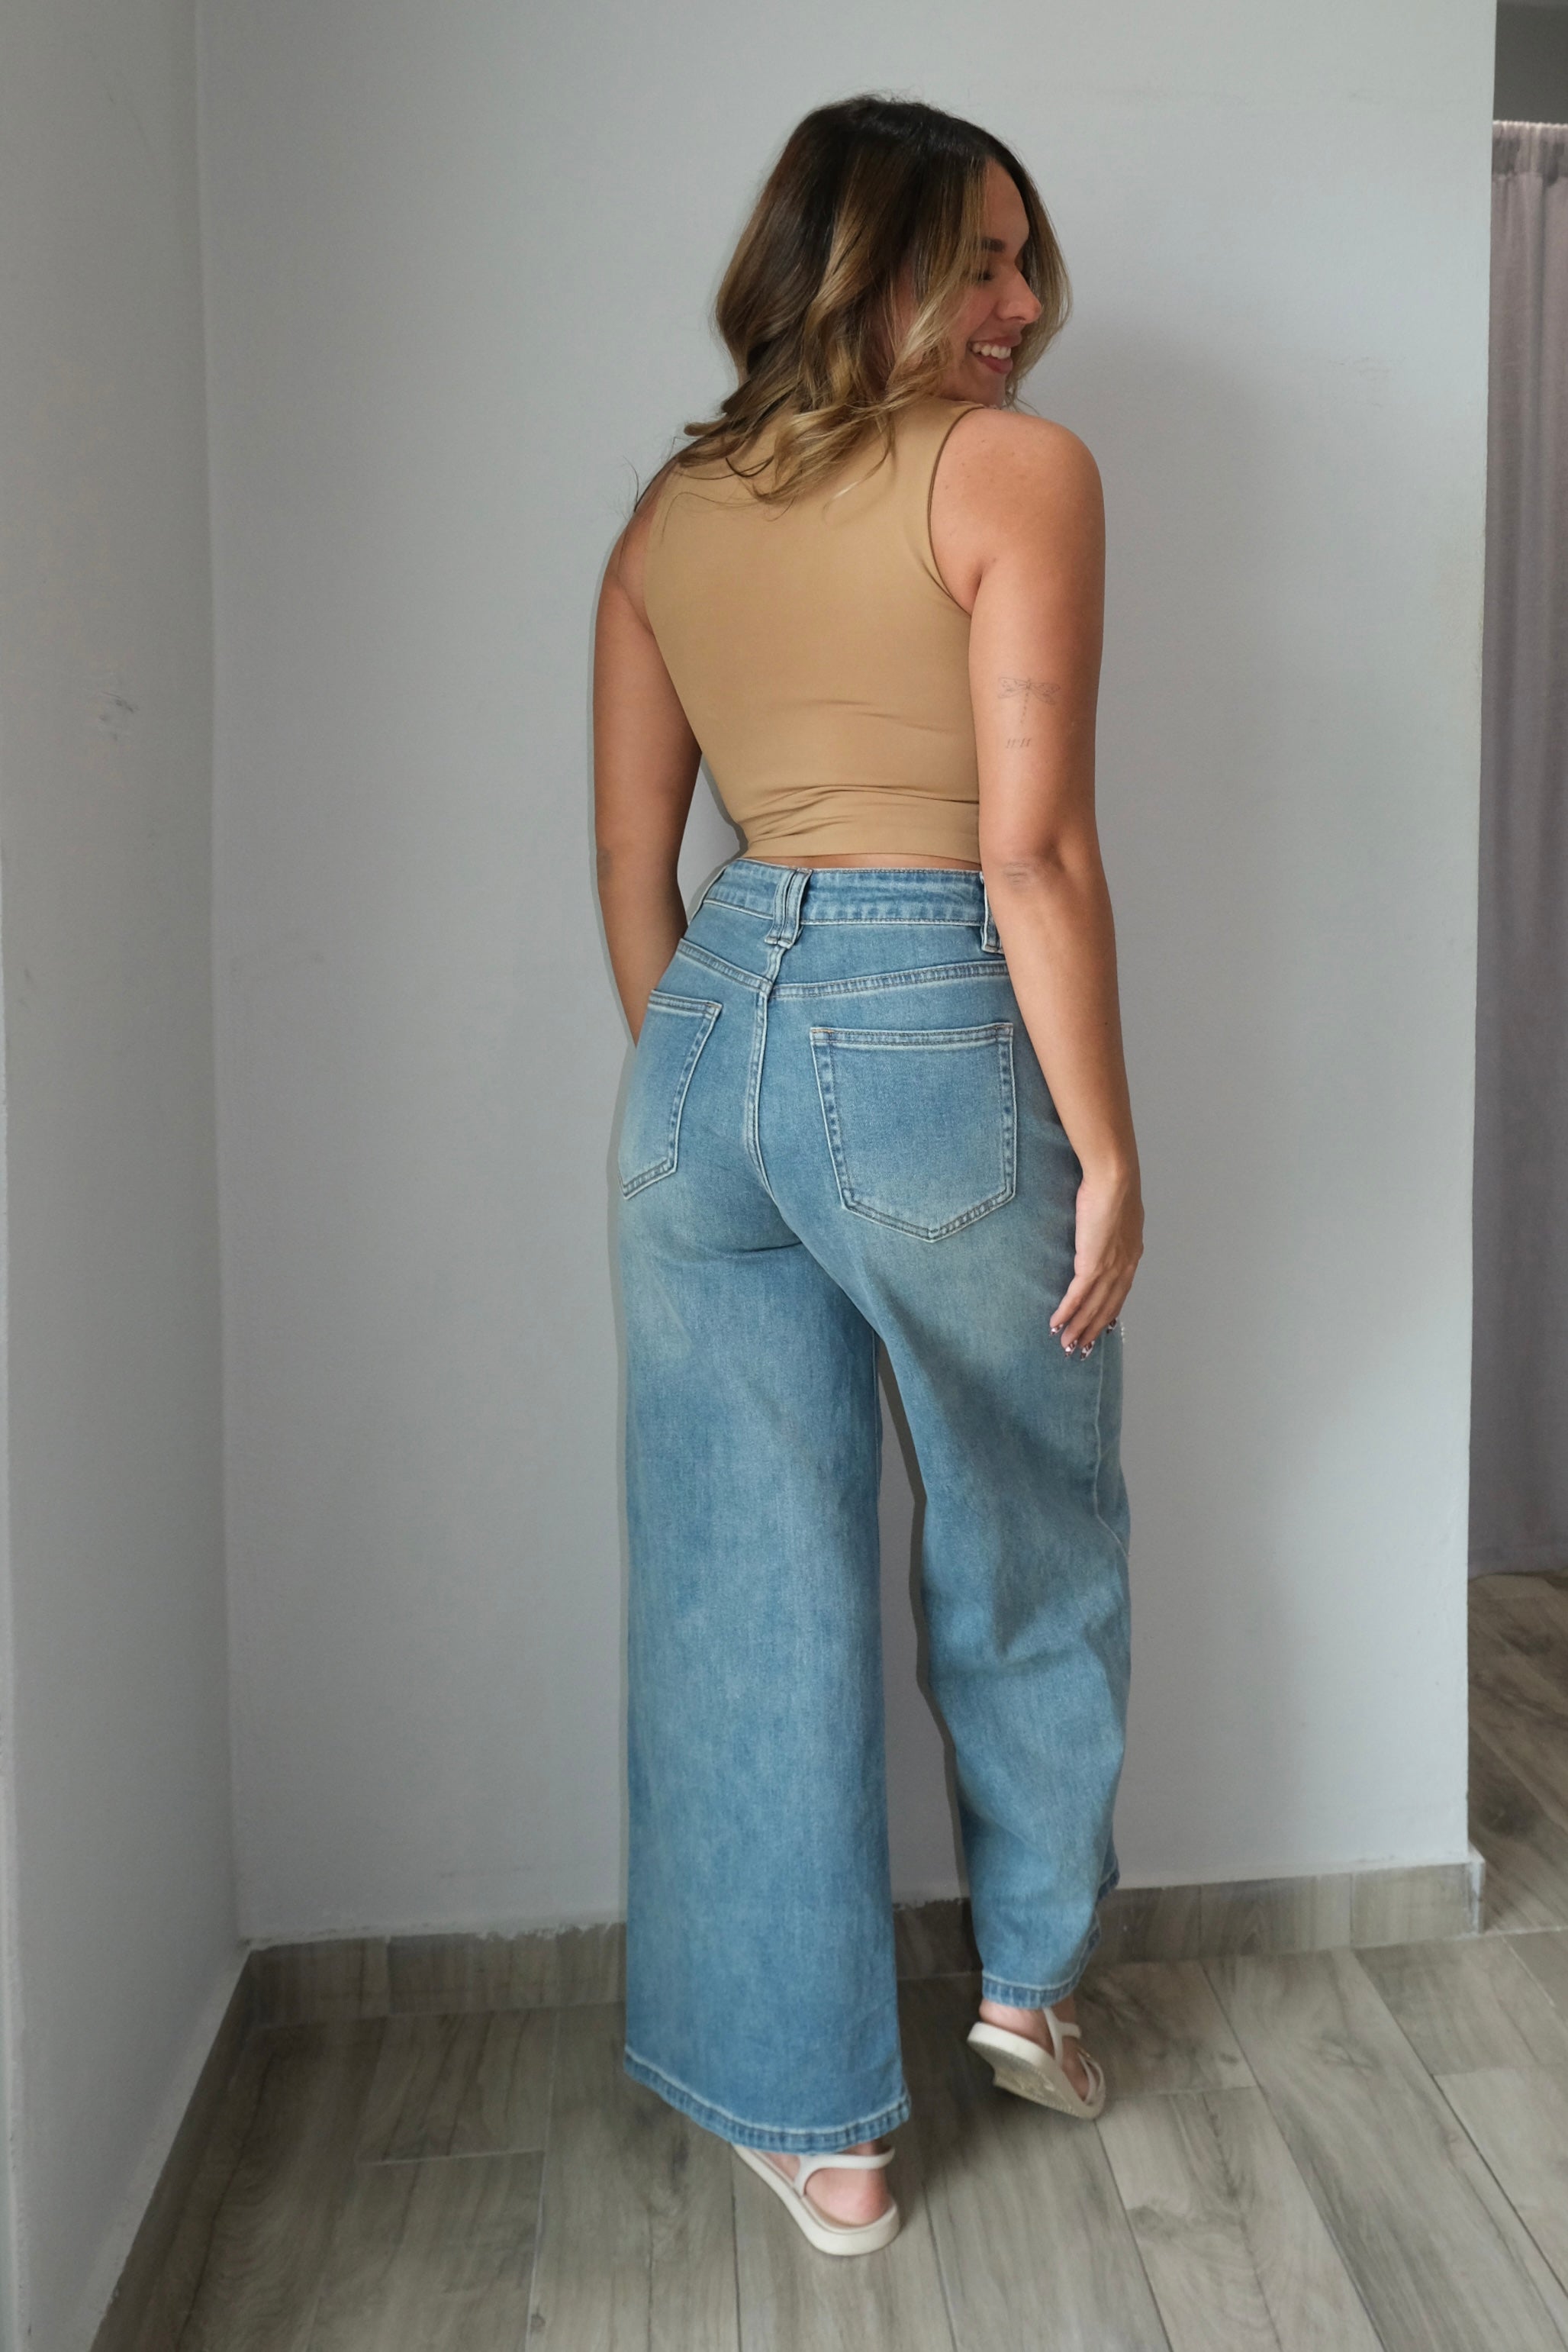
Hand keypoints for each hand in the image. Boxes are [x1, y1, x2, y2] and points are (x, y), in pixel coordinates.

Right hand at [1050, 1167, 1142, 1356]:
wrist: (1114, 1178)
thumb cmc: (1114, 1185)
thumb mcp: (1117, 1212)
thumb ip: (1111, 1228)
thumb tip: (1102, 1229)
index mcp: (1132, 1255)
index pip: (1120, 1293)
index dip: (1108, 1314)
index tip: (1100, 1330)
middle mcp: (1124, 1267)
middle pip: (1108, 1307)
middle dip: (1093, 1330)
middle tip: (1080, 1349)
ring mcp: (1110, 1268)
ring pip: (1093, 1307)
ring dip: (1078, 1328)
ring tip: (1066, 1345)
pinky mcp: (1092, 1264)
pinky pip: (1077, 1295)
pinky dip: (1067, 1312)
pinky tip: (1056, 1324)